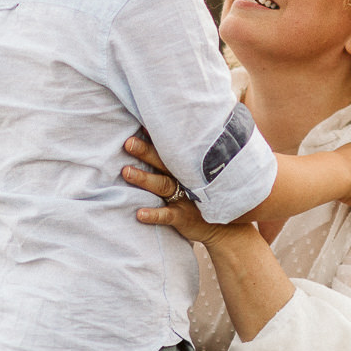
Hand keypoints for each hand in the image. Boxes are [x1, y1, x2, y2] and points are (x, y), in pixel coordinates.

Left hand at [122, 135, 242, 244]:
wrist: (223, 226)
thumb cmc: (206, 197)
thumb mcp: (199, 177)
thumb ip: (185, 161)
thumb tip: (178, 139)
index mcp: (185, 168)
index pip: (169, 150)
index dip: (155, 137)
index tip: (141, 124)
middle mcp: (184, 179)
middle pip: (163, 162)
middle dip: (145, 152)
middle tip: (129, 142)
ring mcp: (184, 198)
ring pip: (162, 185)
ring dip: (144, 179)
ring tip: (126, 172)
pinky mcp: (183, 217)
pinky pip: (167, 215)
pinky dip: (154, 214)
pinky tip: (140, 213)